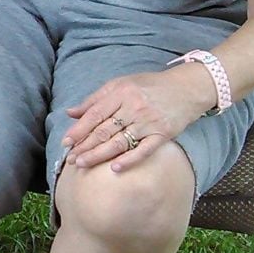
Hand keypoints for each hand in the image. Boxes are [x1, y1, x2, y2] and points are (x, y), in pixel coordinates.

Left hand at [62, 68, 209, 172]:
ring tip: (83, 164)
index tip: (66, 142)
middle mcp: (133, 106)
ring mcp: (148, 121)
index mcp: (121, 92)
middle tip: (71, 159)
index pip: (95, 114)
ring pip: (120, 142)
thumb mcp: (120, 84)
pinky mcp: (163, 134)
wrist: (187, 88)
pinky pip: (144, 150)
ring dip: (99, 155)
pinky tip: (115, 168)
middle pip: (104, 130)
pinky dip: (129, 160)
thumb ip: (95, 99)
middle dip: (85, 146)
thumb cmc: (150, 86)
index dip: (79, 129)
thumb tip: (70, 113)